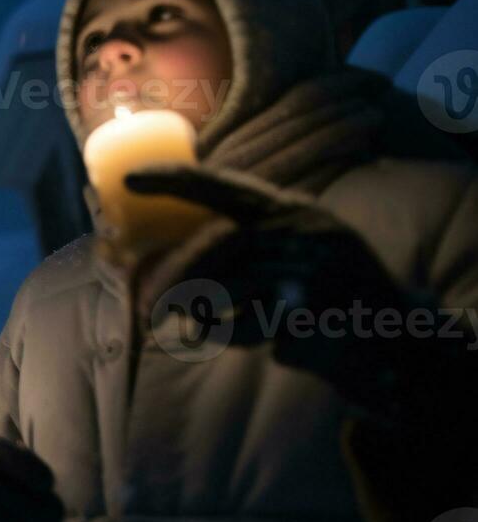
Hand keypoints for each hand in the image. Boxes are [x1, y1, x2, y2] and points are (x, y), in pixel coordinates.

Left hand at [129, 166, 409, 378]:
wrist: (393, 338)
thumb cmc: (323, 296)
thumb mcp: (289, 257)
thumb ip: (238, 250)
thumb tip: (155, 267)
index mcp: (293, 211)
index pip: (224, 188)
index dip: (175, 181)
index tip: (128, 180)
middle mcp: (304, 231)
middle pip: (216, 247)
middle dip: (173, 275)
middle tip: (144, 302)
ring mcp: (312, 271)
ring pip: (227, 289)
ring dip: (202, 313)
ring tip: (198, 325)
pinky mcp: (312, 314)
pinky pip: (248, 328)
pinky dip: (240, 339)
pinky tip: (259, 341)